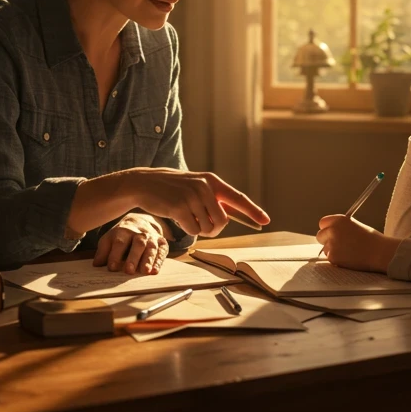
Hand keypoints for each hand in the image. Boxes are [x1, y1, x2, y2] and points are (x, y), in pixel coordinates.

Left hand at [91, 213, 168, 273]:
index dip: (115, 255)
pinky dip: (159, 261)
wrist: (141, 221)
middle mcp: (139, 234)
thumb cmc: (121, 235)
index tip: (112, 267)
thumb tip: (96, 264)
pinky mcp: (162, 243)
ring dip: (148, 259)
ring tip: (145, 271)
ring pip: (151, 247)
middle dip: (133, 257)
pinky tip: (155, 271)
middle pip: (137, 244)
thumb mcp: (109, 239)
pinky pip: (161, 251)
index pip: (119, 242)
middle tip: (129, 271)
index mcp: (123, 232)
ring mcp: (151, 238)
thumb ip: (103, 251)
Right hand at [115, 167, 270, 237]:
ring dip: (200, 229)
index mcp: (211, 181)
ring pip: (208, 228)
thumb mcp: (196, 187)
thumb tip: (234, 216)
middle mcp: (204, 187)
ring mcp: (191, 197)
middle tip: (201, 223)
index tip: (266, 221)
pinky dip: (187, 229)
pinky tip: (178, 217)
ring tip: (187, 217)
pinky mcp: (179, 207)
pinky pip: (193, 230)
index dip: (253, 211)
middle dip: (214, 228)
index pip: (237, 198)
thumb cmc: (173, 188)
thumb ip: (215, 199)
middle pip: (223, 221)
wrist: (144, 183)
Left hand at [316, 215, 399, 272]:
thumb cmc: (372, 239)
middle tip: (338, 245)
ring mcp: (332, 244)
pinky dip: (337, 260)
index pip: (323, 223)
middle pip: (320, 236)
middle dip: (327, 240)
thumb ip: (342, 228)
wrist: (380, 252)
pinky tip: (349, 258)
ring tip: (348, 253)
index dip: (327, 228)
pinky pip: (330, 258)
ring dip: (333, 251)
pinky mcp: (333, 257)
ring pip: (325, 249)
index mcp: (339, 220)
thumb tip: (332, 233)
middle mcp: (333, 230)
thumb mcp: (355, 226)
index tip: (331, 233)